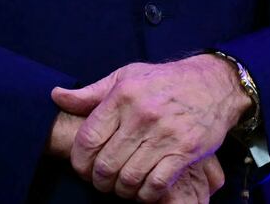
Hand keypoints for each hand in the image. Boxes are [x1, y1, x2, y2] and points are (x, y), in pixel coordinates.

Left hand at [51, 55, 247, 200]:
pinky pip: (158, 183)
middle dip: (99, 180)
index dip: (79, 160)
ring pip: (130, 176)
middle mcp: (142, 115)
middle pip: (107, 162)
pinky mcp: (186, 151)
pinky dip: (146, 194)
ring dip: (121, 190)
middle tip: (101, 183)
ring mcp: (165, 134)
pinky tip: (144, 191)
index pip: (89, 137)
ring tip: (121, 188)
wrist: (212, 84)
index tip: (81, 168)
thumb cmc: (163, 81)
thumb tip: (57, 96)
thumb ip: (91, 93)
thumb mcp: (125, 77)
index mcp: (122, 96)